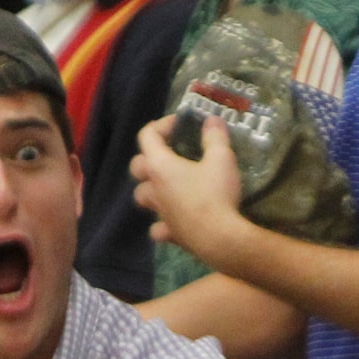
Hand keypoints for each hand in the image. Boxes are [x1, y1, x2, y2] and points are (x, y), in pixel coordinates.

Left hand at [132, 115, 243, 265]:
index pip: (147, 136)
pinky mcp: (169, 233)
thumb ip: (214, 137)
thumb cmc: (216, 194)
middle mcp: (153, 188)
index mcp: (160, 166)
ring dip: (151, 188)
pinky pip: (158, 227)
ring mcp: (158, 213)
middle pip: (137, 168)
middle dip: (149, 157)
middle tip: (170, 155)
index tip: (179, 125)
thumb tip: (211, 120)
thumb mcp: (221, 158)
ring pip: (143, 197)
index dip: (160, 125)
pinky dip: (162, 223)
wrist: (219, 238)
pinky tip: (174, 221)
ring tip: (169, 185)